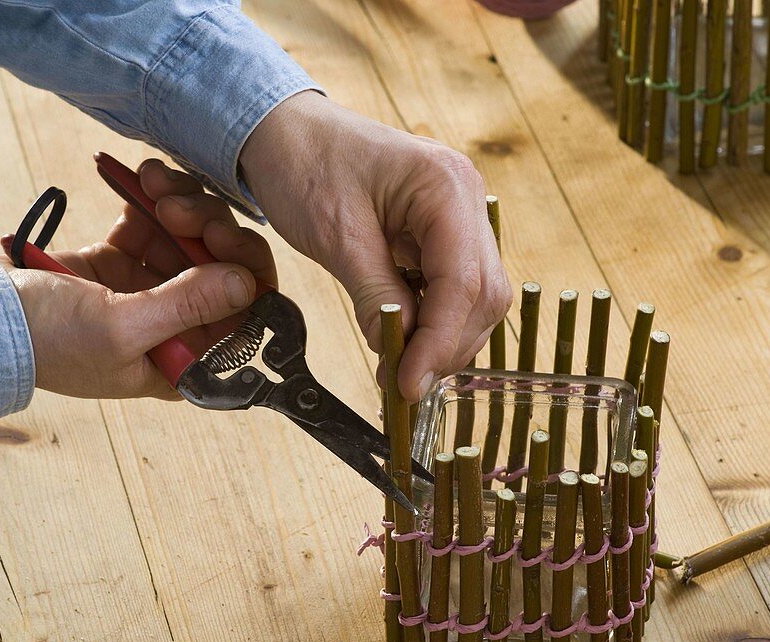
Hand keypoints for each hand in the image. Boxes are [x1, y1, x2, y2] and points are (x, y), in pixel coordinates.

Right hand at [1, 160, 275, 399]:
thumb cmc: (46, 340)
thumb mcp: (121, 328)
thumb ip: (187, 305)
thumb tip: (246, 283)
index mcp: (182, 360)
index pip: (242, 317)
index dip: (245, 273)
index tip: (222, 239)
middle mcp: (174, 326)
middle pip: (223, 268)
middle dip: (210, 228)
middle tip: (177, 206)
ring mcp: (149, 289)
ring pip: (194, 237)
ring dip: (182, 202)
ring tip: (152, 181)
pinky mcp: (121, 258)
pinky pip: (156, 221)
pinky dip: (153, 197)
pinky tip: (140, 178)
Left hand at [240, 91, 511, 400]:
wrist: (286, 131)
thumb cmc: (304, 165)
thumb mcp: (334, 236)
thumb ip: (374, 295)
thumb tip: (398, 351)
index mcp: (445, 186)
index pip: (463, 282)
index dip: (439, 341)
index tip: (409, 383)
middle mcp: (467, 197)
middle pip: (484, 294)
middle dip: (447, 345)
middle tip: (402, 382)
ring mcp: (460, 214)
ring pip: (477, 296)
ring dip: (443, 338)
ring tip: (400, 366)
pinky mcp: (444, 231)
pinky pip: (455, 286)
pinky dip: (433, 319)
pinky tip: (404, 338)